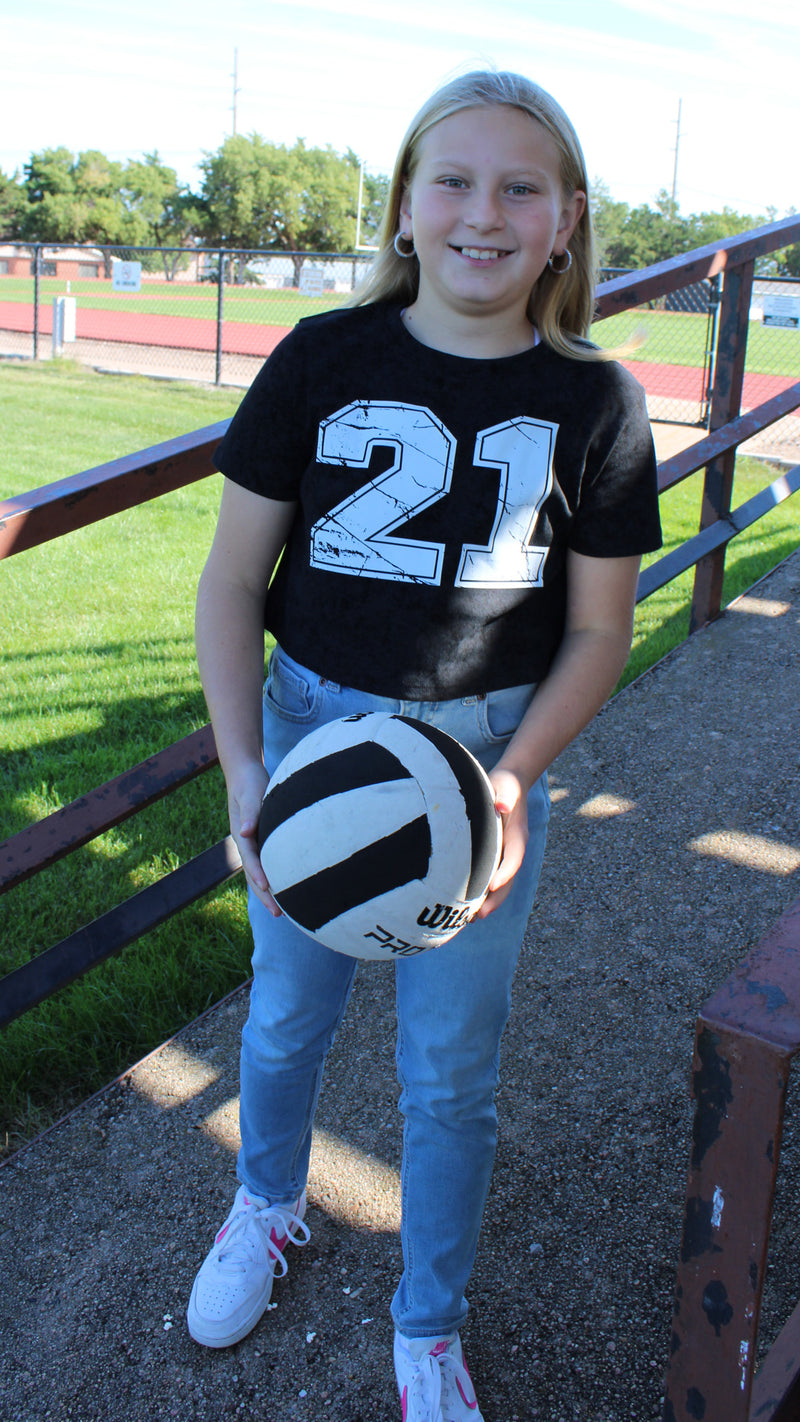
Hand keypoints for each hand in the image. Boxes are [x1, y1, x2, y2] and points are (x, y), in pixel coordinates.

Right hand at [227, 764, 281, 914]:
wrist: (245, 773)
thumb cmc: (249, 782)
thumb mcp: (249, 794)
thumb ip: (248, 812)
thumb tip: (244, 831)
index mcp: (242, 834)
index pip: (250, 859)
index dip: (258, 874)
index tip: (267, 888)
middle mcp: (247, 843)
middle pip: (255, 873)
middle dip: (265, 894)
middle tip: (278, 914)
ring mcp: (254, 843)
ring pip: (261, 872)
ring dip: (269, 892)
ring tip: (283, 912)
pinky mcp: (263, 840)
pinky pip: (268, 863)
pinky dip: (275, 878)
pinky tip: (288, 888)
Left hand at [475, 767, 528, 918]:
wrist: (510, 782)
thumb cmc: (506, 784)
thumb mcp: (506, 786)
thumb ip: (504, 796)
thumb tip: (501, 806)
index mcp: (517, 836)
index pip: (514, 858)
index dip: (505, 873)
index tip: (492, 886)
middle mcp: (513, 849)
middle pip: (507, 879)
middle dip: (495, 899)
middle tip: (478, 916)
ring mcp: (505, 854)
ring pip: (499, 883)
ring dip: (488, 901)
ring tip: (469, 919)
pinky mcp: (495, 854)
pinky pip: (490, 877)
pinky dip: (481, 892)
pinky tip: (463, 903)